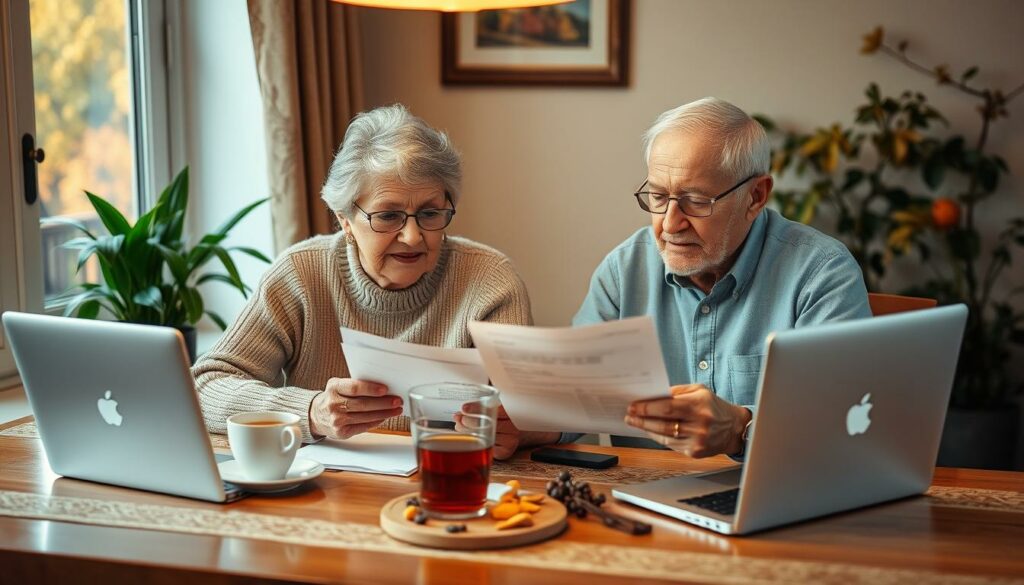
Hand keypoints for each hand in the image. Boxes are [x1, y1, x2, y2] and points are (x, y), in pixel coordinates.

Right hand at [309, 378, 402, 438]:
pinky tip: (385, 417)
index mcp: (334, 388)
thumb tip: (382, 387)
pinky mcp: (341, 432)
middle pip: (363, 404)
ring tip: (396, 410)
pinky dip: (376, 422)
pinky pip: (363, 426)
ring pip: (366, 416)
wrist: (316, 415)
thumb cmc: (333, 398)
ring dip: (384, 413)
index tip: (386, 389)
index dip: (371, 389)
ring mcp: (337, 420)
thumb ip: (355, 385)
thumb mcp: (338, 386)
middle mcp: (334, 404)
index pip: (355, 388)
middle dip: (384, 403)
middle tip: (397, 400)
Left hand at [454, 406, 559, 460]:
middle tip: (458, 417)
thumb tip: (463, 409)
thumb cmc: (509, 415)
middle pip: (486, 424)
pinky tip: (472, 436)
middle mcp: (514, 427)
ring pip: (484, 436)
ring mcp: (511, 441)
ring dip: (468, 431)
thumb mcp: (502, 405)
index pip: (493, 409)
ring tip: (460, 426)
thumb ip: (486, 404)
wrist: (528, 430)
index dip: (476, 408)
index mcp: (514, 412)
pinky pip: (488, 447)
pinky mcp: (506, 453)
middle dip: (468, 421)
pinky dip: (477, 442)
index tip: (464, 408)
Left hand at [624, 384, 751, 457]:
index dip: (647, 408)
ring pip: (665, 436)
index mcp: (699, 405)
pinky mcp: (695, 452)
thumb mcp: (698, 391)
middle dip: (642, 419)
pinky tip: (649, 431)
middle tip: (629, 415)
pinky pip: (671, 445)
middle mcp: (700, 423)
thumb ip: (676, 392)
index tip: (633, 406)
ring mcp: (698, 440)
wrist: (734, 428)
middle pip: (663, 423)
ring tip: (635, 423)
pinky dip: (658, 437)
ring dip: (647, 429)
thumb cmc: (713, 406)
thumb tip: (652, 395)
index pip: (667, 407)